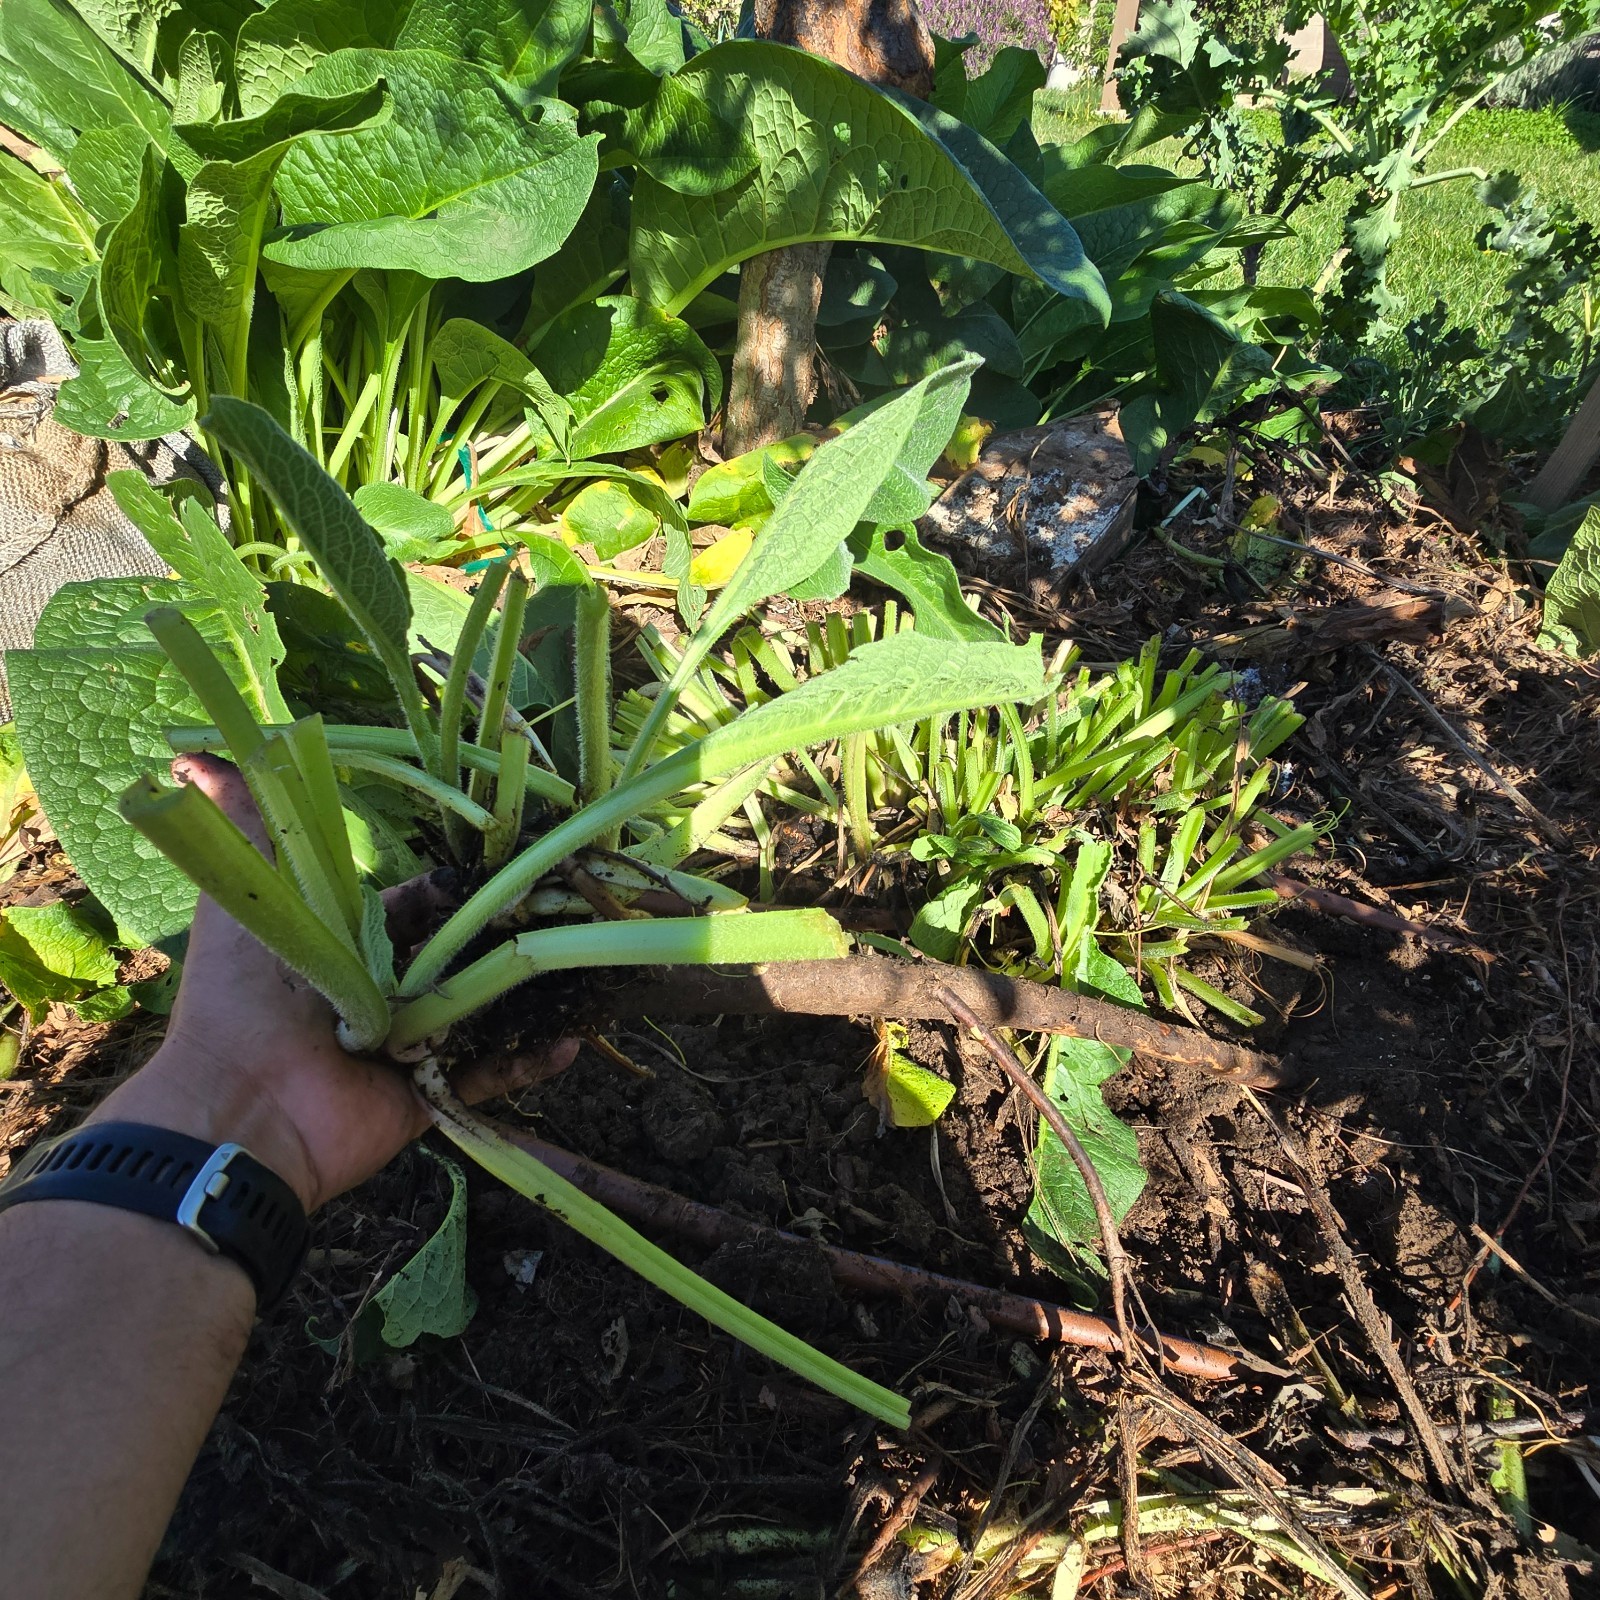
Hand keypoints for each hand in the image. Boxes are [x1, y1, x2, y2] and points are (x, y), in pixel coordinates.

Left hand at [91, 754, 572, 1211]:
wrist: (243, 1107)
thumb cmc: (241, 1000)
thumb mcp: (244, 900)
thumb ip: (241, 833)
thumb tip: (192, 757)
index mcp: (347, 951)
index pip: (415, 909)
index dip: (448, 891)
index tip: (486, 874)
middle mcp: (382, 998)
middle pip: (458, 957)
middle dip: (502, 934)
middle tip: (551, 910)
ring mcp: (409, 1051)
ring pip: (483, 1013)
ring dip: (528, 992)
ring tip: (578, 962)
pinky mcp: (427, 1099)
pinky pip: (488, 1079)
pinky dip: (530, 1063)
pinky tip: (572, 1040)